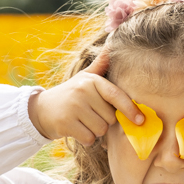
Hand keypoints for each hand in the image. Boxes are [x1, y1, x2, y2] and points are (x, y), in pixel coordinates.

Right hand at [28, 51, 143, 144]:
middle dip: (104, 121)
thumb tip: (112, 44)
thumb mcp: (85, 77)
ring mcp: (73, 107)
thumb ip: (101, 64)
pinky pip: (89, 138)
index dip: (131, 109)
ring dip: (95, 131)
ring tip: (83, 121)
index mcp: (92, 80)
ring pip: (101, 130)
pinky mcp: (66, 123)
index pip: (116, 96)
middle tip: (90, 114)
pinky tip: (76, 129)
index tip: (141, 120)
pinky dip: (86, 139)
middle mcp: (83, 91)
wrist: (41, 109)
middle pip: (111, 118)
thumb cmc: (71, 94)